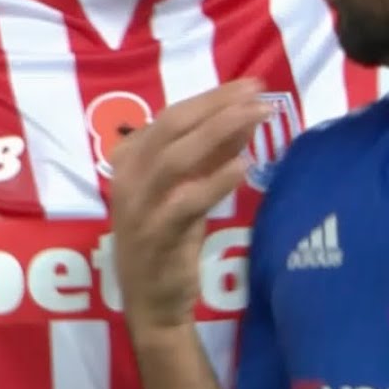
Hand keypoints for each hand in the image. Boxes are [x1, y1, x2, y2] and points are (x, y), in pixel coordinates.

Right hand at [109, 79, 271, 337]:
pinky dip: (214, 181)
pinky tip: (242, 167)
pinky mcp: (155, 235)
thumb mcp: (186, 192)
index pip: (171, 116)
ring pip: (175, 158)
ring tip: (256, 116)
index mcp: (131, 161)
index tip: (250, 84)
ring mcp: (139, 206)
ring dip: (218, 132)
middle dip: (217, 105)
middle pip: (171, 127)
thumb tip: (242, 118)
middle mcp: (129, 178)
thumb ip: (209, 157)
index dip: (211, 97)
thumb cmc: (169, 243)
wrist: (152, 304)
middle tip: (258, 91)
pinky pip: (184, 202)